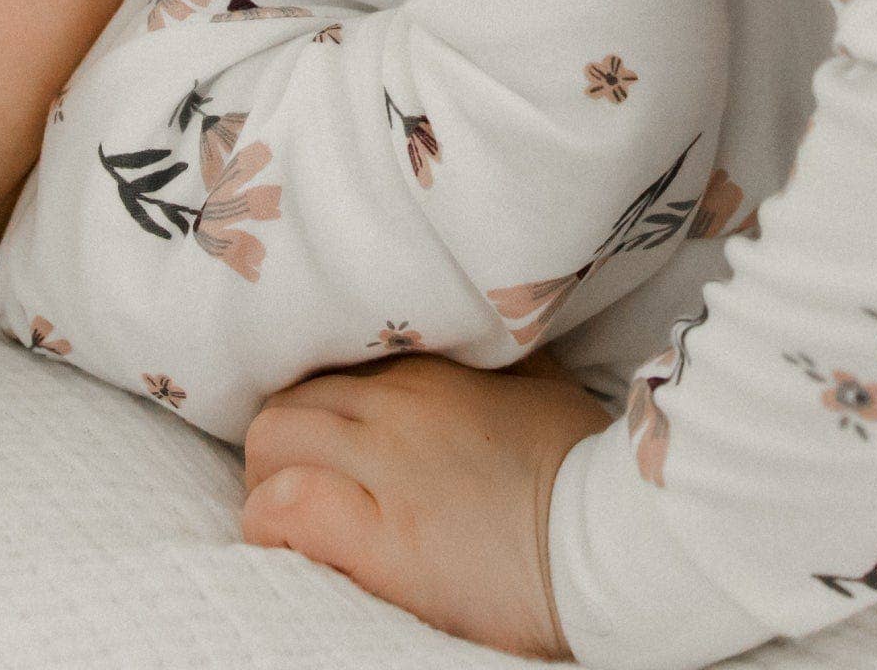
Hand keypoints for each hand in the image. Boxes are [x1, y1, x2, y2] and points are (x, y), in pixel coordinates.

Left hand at [240, 352, 612, 659]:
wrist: (610, 542)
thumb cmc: (582, 466)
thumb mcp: (543, 385)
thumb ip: (497, 358)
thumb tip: (484, 334)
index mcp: (431, 370)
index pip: (329, 363)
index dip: (313, 401)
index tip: (322, 432)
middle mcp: (397, 407)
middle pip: (286, 400)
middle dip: (277, 441)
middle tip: (294, 479)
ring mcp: (386, 468)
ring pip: (271, 444)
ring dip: (266, 480)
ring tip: (287, 516)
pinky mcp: (382, 539)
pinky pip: (286, 509)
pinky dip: (271, 523)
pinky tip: (289, 541)